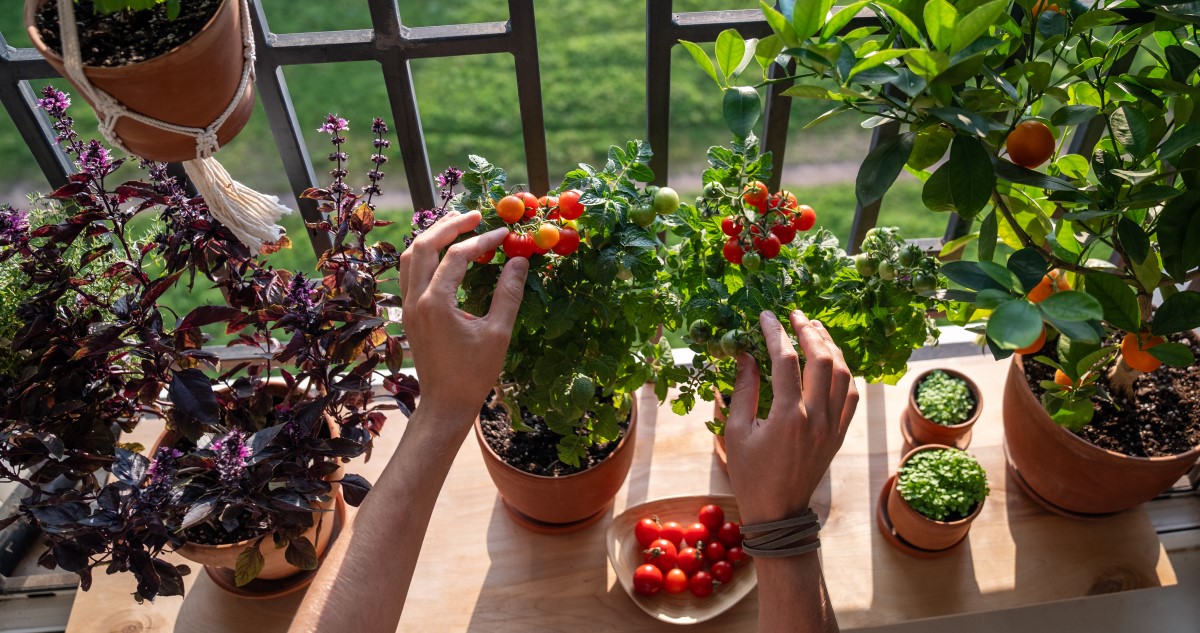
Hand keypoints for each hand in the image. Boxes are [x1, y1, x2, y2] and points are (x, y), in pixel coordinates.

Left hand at [398, 211, 527, 422]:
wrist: (445, 404)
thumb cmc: (474, 373)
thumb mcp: (498, 333)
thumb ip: (507, 293)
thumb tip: (519, 259)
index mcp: (435, 303)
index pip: (457, 255)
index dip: (482, 240)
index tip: (505, 234)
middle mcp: (415, 299)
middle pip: (423, 245)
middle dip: (449, 225)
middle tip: (475, 214)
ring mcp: (408, 306)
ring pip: (410, 257)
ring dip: (433, 237)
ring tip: (457, 224)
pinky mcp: (409, 314)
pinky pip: (411, 273)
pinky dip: (426, 255)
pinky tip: (445, 254)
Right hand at [725, 310, 858, 524]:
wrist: (778, 512)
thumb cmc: (750, 474)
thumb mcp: (736, 431)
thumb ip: (744, 389)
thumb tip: (746, 354)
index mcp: (787, 417)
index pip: (785, 361)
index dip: (775, 333)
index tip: (767, 316)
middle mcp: (816, 418)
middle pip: (822, 360)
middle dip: (809, 331)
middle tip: (795, 314)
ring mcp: (833, 426)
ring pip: (843, 375)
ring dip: (830, 347)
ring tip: (815, 329)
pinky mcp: (839, 434)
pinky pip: (850, 396)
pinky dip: (844, 373)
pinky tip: (832, 360)